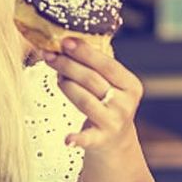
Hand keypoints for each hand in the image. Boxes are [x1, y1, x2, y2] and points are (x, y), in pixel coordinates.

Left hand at [39, 36, 154, 181]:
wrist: (115, 141)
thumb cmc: (106, 103)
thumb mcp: (111, 84)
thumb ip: (96, 65)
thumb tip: (67, 40)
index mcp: (131, 85)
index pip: (106, 64)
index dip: (84, 51)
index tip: (65, 40)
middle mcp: (126, 104)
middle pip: (92, 80)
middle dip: (68, 65)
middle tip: (49, 55)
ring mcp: (114, 122)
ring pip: (84, 100)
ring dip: (66, 85)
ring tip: (56, 75)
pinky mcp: (101, 140)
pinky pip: (87, 138)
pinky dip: (77, 139)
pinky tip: (67, 139)